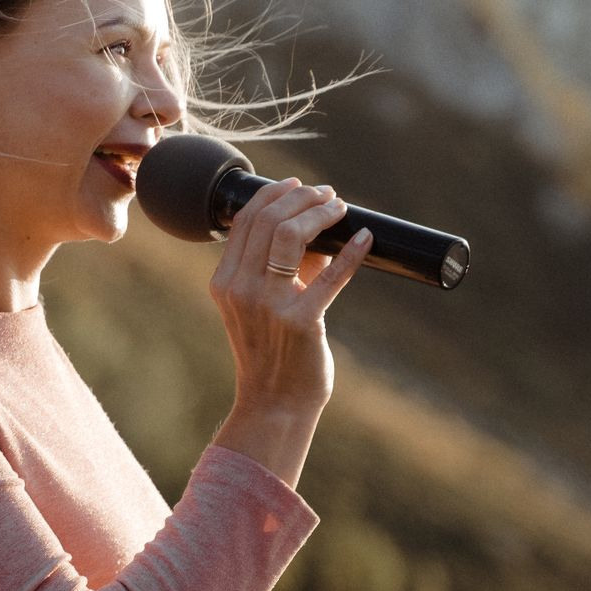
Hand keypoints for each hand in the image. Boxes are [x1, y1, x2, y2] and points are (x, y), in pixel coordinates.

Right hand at [206, 175, 370, 417]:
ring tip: (339, 208)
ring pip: (290, 234)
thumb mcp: (262, 305)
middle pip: (267, 219)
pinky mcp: (301, 320)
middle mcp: (240, 289)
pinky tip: (365, 238)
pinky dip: (351, 253)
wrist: (274, 403)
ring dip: (320, 213)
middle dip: (302, 197)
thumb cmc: (272, 354)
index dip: (275, 194)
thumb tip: (318, 230)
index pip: (245, 220)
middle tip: (327, 195)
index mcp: (225, 282)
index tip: (299, 187)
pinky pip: (331, 276)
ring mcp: (268, 304)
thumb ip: (284, 267)